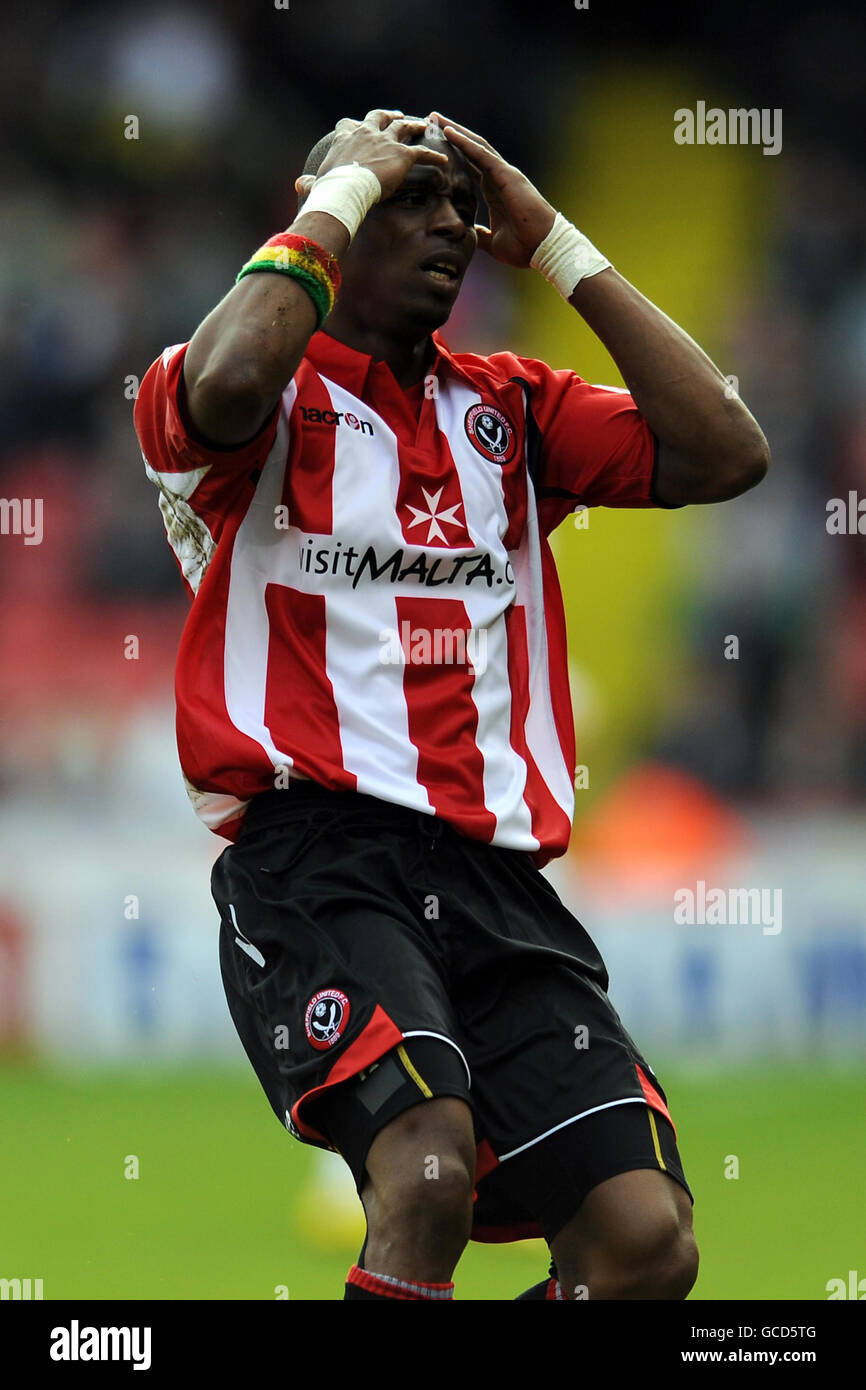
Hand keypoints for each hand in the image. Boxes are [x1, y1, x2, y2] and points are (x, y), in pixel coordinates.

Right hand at [294, 109, 448, 203]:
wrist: (344, 190)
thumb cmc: (328, 189)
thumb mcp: (316, 184)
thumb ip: (309, 183)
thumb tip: (298, 185)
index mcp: (345, 138)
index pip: (348, 124)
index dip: (353, 125)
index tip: (356, 126)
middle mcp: (366, 133)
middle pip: (379, 118)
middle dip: (389, 116)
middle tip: (397, 116)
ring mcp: (386, 141)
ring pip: (404, 128)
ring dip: (414, 126)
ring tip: (424, 127)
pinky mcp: (403, 155)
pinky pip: (423, 152)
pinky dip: (434, 155)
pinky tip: (444, 159)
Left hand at [427, 112, 555, 266]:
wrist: (543, 248)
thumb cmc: (524, 246)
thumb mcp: (492, 241)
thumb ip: (479, 235)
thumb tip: (465, 236)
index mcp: (493, 190)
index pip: (469, 166)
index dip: (452, 154)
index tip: (433, 144)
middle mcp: (497, 177)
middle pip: (470, 149)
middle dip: (451, 134)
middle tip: (431, 120)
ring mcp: (503, 174)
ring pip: (475, 145)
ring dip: (455, 130)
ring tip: (436, 118)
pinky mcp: (506, 175)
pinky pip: (482, 154)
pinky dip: (465, 142)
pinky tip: (449, 132)